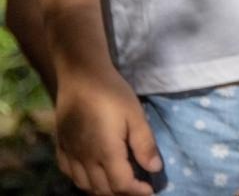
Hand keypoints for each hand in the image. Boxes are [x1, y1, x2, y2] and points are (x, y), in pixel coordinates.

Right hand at [53, 68, 161, 194]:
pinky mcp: (61, 147)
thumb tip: (154, 169)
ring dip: (102, 190)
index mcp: (106, 152)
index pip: (121, 184)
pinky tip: (93, 175)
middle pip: (102, 190)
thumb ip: (144, 144)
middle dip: (122, 193)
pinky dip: (83, 181)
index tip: (151, 190)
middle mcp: (85, 159)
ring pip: (84, 185)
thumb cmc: (112, 94)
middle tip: (138, 188)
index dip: (137, 191)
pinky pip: (70, 174)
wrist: (81, 78)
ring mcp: (71, 154)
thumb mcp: (136, 115)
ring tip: (119, 185)